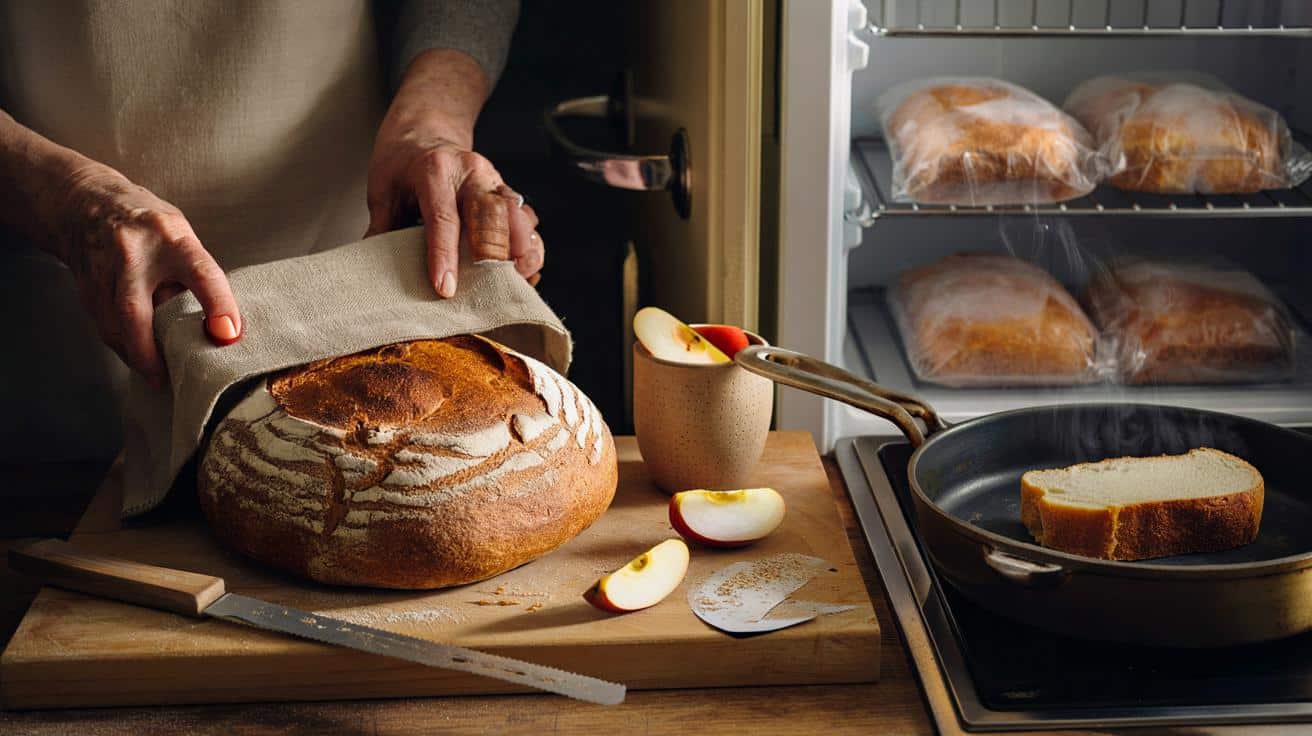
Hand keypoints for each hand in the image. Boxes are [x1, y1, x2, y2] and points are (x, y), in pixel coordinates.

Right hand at [53, 165, 241, 386]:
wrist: (83, 202)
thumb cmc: (147, 224)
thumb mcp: (180, 234)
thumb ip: (195, 273)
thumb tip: (218, 323)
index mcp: (171, 236)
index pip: (201, 272)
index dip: (218, 305)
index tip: (228, 335)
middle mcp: (132, 251)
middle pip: (135, 309)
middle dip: (150, 351)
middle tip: (168, 378)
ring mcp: (102, 268)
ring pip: (114, 324)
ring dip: (136, 355)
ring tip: (158, 375)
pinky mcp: (84, 285)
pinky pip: (103, 326)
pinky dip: (122, 346)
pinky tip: (137, 357)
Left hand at [364, 49, 542, 296]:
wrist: (426, 130)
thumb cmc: (403, 163)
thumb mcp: (382, 190)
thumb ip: (382, 229)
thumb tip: (372, 274)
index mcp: (434, 170)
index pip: (443, 217)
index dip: (444, 255)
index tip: (445, 288)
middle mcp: (471, 172)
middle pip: (492, 215)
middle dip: (495, 255)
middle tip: (490, 289)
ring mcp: (494, 181)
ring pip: (519, 217)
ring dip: (522, 252)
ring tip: (517, 281)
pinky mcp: (507, 193)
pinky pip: (527, 220)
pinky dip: (529, 247)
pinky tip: (524, 270)